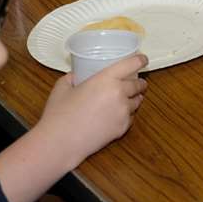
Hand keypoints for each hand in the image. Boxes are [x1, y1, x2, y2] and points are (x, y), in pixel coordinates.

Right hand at [36, 53, 148, 168]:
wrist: (60, 142)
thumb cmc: (59, 114)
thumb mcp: (62, 87)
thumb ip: (72, 77)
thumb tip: (76, 76)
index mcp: (106, 79)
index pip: (132, 64)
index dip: (140, 60)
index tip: (143, 59)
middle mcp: (119, 93)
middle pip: (139, 84)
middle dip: (139, 82)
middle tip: (136, 82)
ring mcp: (123, 112)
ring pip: (137, 101)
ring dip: (134, 98)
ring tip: (126, 98)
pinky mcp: (122, 127)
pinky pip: (131, 117)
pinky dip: (126, 114)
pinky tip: (116, 115)